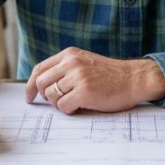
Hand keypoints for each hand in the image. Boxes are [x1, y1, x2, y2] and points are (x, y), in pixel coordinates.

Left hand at [25, 47, 164, 113]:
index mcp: (70, 54)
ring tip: (77, 101)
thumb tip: (43, 86)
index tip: (29, 97)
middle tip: (60, 102)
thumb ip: (66, 69)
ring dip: (61, 104)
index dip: (30, 85)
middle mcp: (71, 63)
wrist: (135, 78)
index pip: (40, 68)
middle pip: (41, 84)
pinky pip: (64, 107)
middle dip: (47, 97)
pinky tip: (83, 106)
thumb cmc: (111, 75)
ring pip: (51, 97)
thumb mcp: (85, 63)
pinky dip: (71, 110)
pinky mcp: (84, 91)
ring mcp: (77, 76)